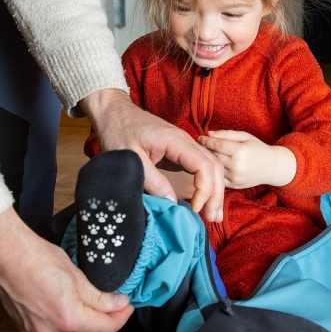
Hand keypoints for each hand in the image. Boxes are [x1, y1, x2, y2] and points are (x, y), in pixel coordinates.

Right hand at [0, 208, 132, 331]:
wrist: (2, 252)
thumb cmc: (34, 257)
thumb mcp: (76, 274)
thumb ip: (99, 296)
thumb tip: (117, 304)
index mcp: (68, 318)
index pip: (106, 329)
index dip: (121, 318)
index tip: (126, 306)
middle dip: (104, 321)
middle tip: (113, 304)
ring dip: (84, 323)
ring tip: (90, 302)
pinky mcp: (25, 328)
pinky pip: (53, 331)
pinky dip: (65, 322)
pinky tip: (67, 305)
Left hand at [79, 89, 224, 221]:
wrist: (114, 113)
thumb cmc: (119, 132)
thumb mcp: (131, 160)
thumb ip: (153, 181)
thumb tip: (172, 203)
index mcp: (175, 141)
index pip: (204, 165)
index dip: (204, 190)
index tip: (194, 208)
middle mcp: (185, 141)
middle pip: (214, 166)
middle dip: (216, 194)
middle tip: (213, 218)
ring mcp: (184, 144)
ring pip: (211, 165)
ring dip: (215, 190)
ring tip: (213, 213)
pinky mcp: (180, 150)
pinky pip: (201, 165)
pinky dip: (207, 182)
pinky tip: (204, 199)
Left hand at [198, 130, 296, 188]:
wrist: (271, 168)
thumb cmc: (258, 148)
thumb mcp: (245, 136)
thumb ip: (226, 134)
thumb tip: (208, 133)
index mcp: (240, 151)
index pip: (216, 145)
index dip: (206, 140)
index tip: (200, 137)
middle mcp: (237, 166)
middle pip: (213, 156)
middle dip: (205, 150)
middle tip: (200, 145)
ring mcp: (235, 177)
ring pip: (214, 167)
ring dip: (209, 161)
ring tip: (205, 154)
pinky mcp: (234, 185)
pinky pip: (218, 177)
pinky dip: (214, 171)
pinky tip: (213, 165)